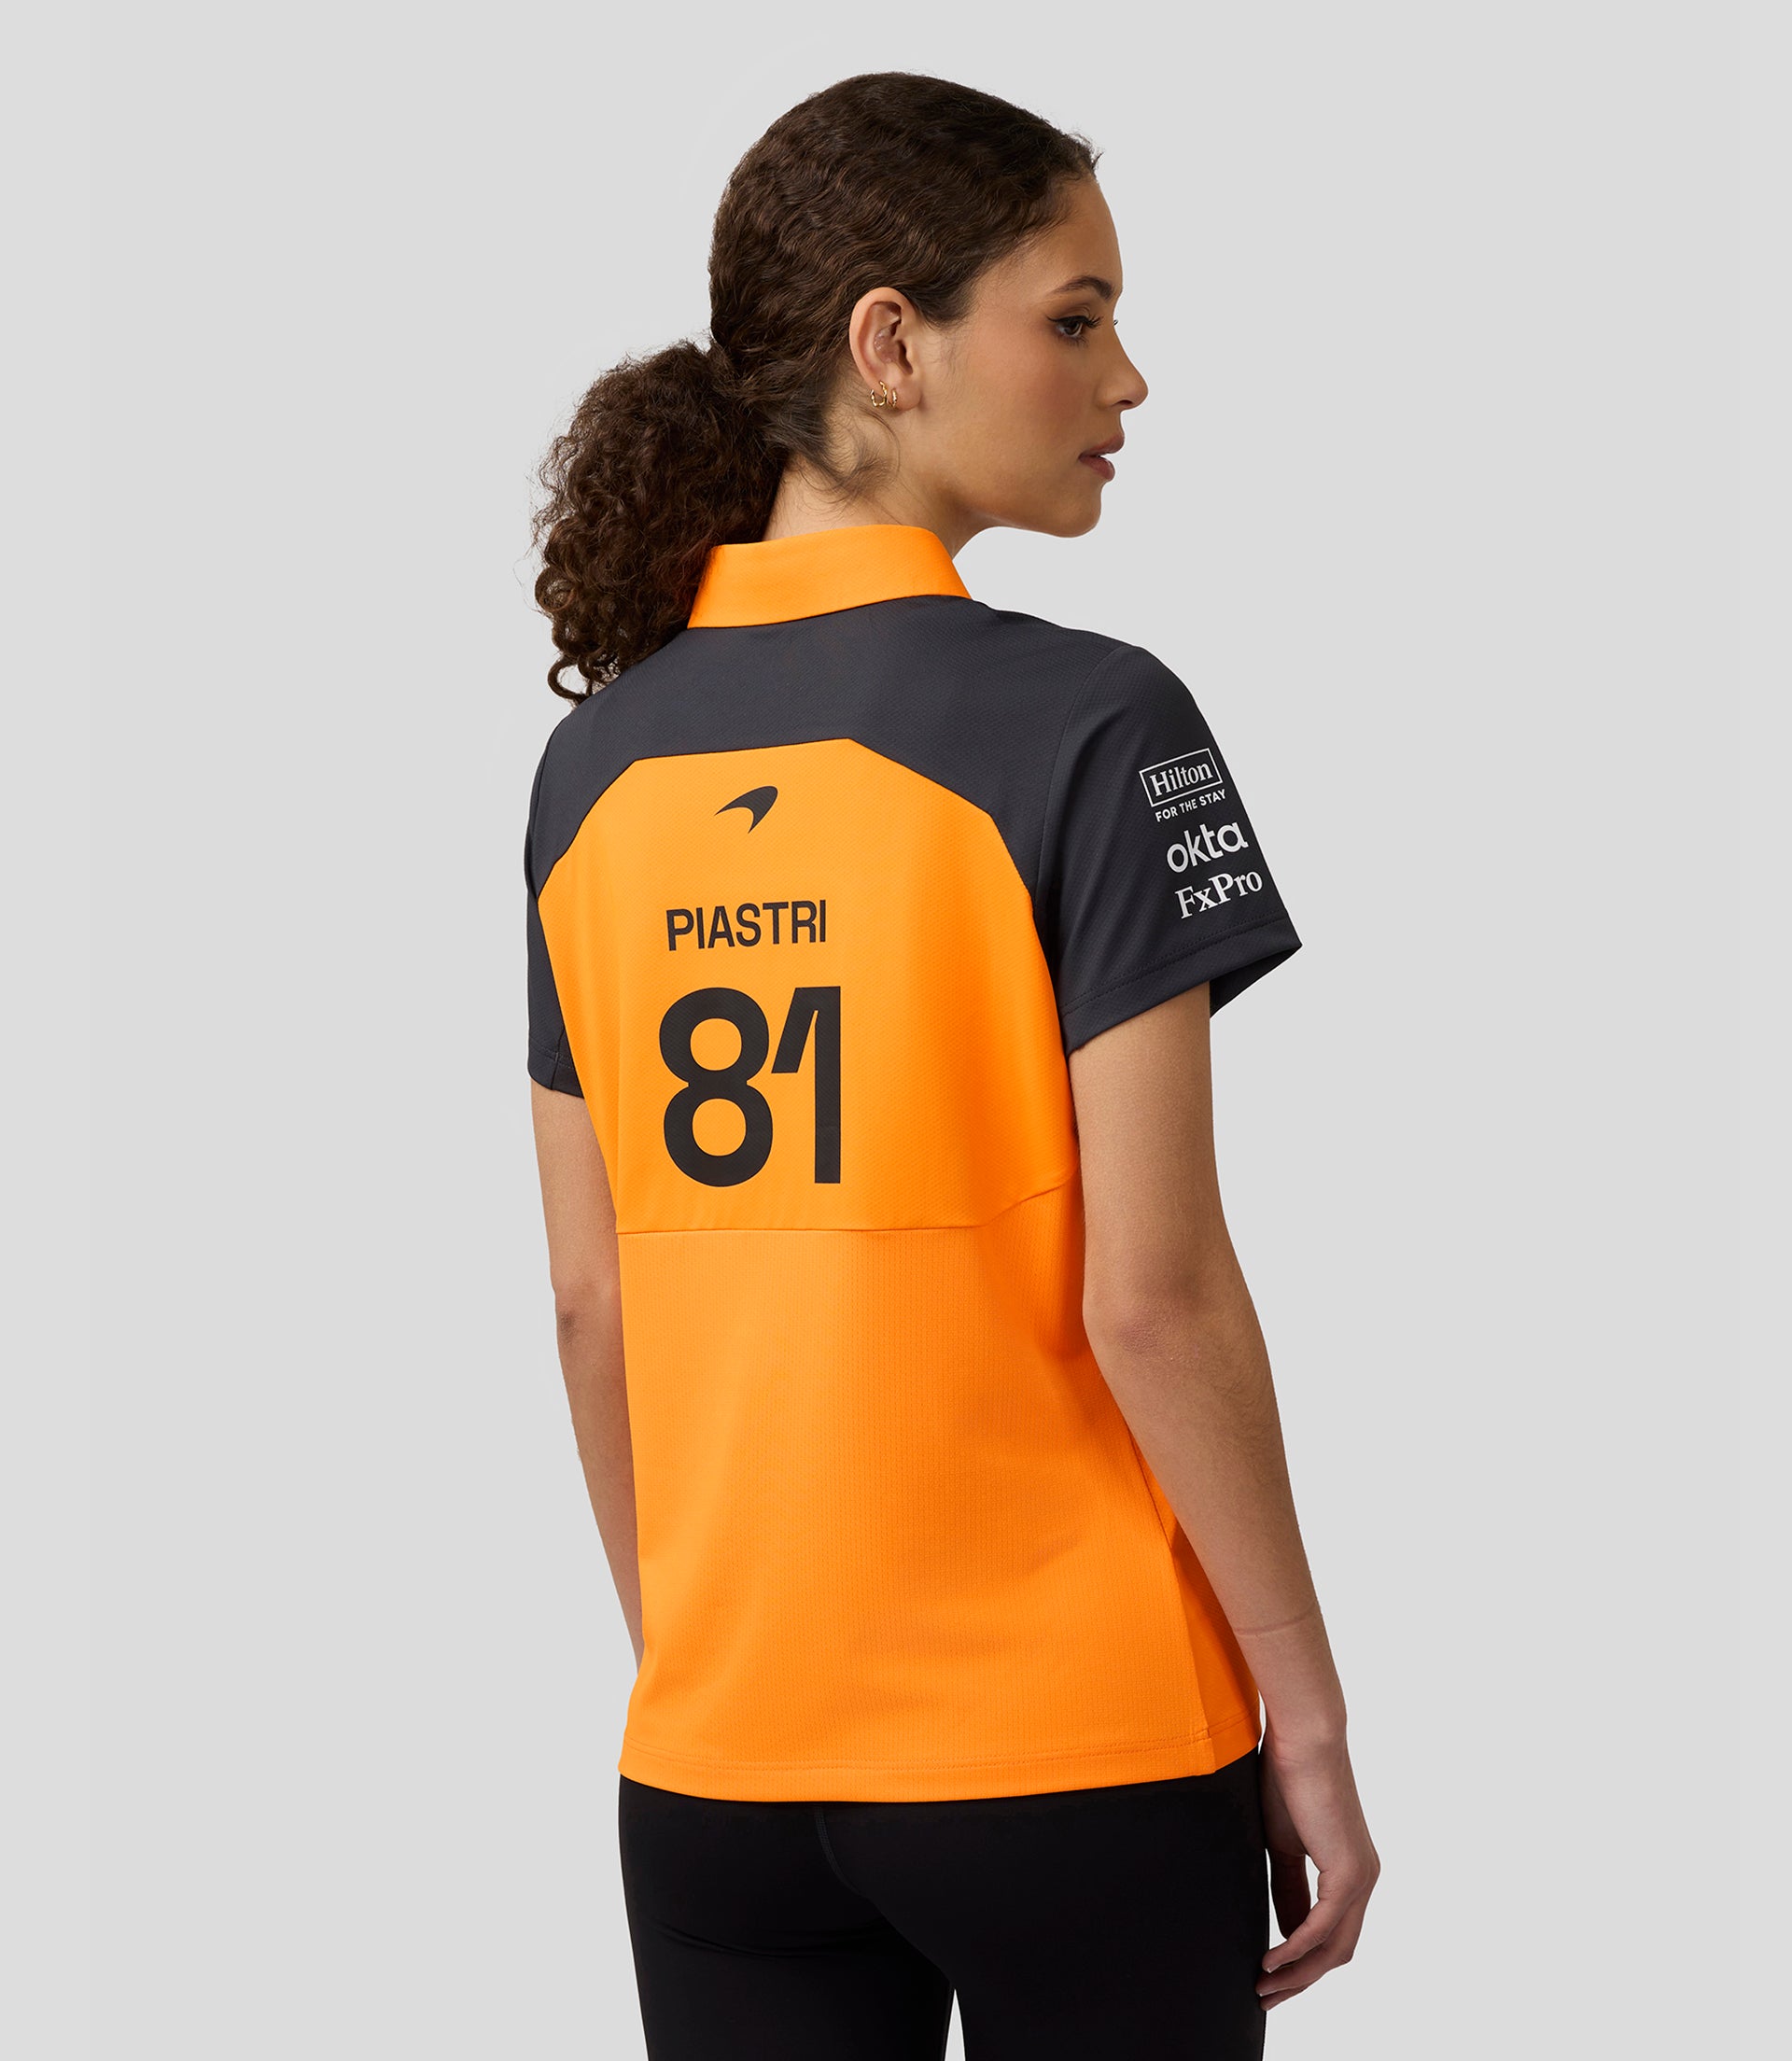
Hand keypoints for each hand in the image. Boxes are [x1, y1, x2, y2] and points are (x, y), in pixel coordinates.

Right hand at [1256, 1728, 1379, 2010]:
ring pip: (1334, 1948)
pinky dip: (1297, 1949)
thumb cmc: (1288, 1779)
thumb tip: (1285, 1930)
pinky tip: (1272, 1961)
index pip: (1330, 1935)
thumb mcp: (1283, 1845)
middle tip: (1265, 1998)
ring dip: (1298, 1974)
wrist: (1303, 1740)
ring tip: (1263, 1988)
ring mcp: (1361, 1878)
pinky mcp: (1349, 1873)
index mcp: (1350, 1872)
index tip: (1267, 1978)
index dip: (1300, 1963)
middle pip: (1337, 1952)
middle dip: (1301, 1981)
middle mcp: (1364, 1880)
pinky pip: (1322, 1927)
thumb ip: (1289, 1888)